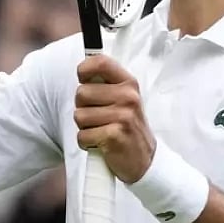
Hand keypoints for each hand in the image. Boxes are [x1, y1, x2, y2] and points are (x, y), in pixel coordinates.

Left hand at [73, 55, 154, 182]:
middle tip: (98, 118)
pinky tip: (100, 143)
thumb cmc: (127, 126)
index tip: (84, 80)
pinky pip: (82, 135)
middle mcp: (128, 97)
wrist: (144, 159)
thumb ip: (106, 83)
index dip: (84, 69)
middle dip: (83, 108)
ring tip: (100, 131)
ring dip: (84, 127)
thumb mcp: (124, 99)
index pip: (101, 62)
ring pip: (79, 116)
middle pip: (81, 93)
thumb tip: (82, 68)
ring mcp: (123, 116)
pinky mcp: (115, 136)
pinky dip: (86, 143)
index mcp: (129, 83)